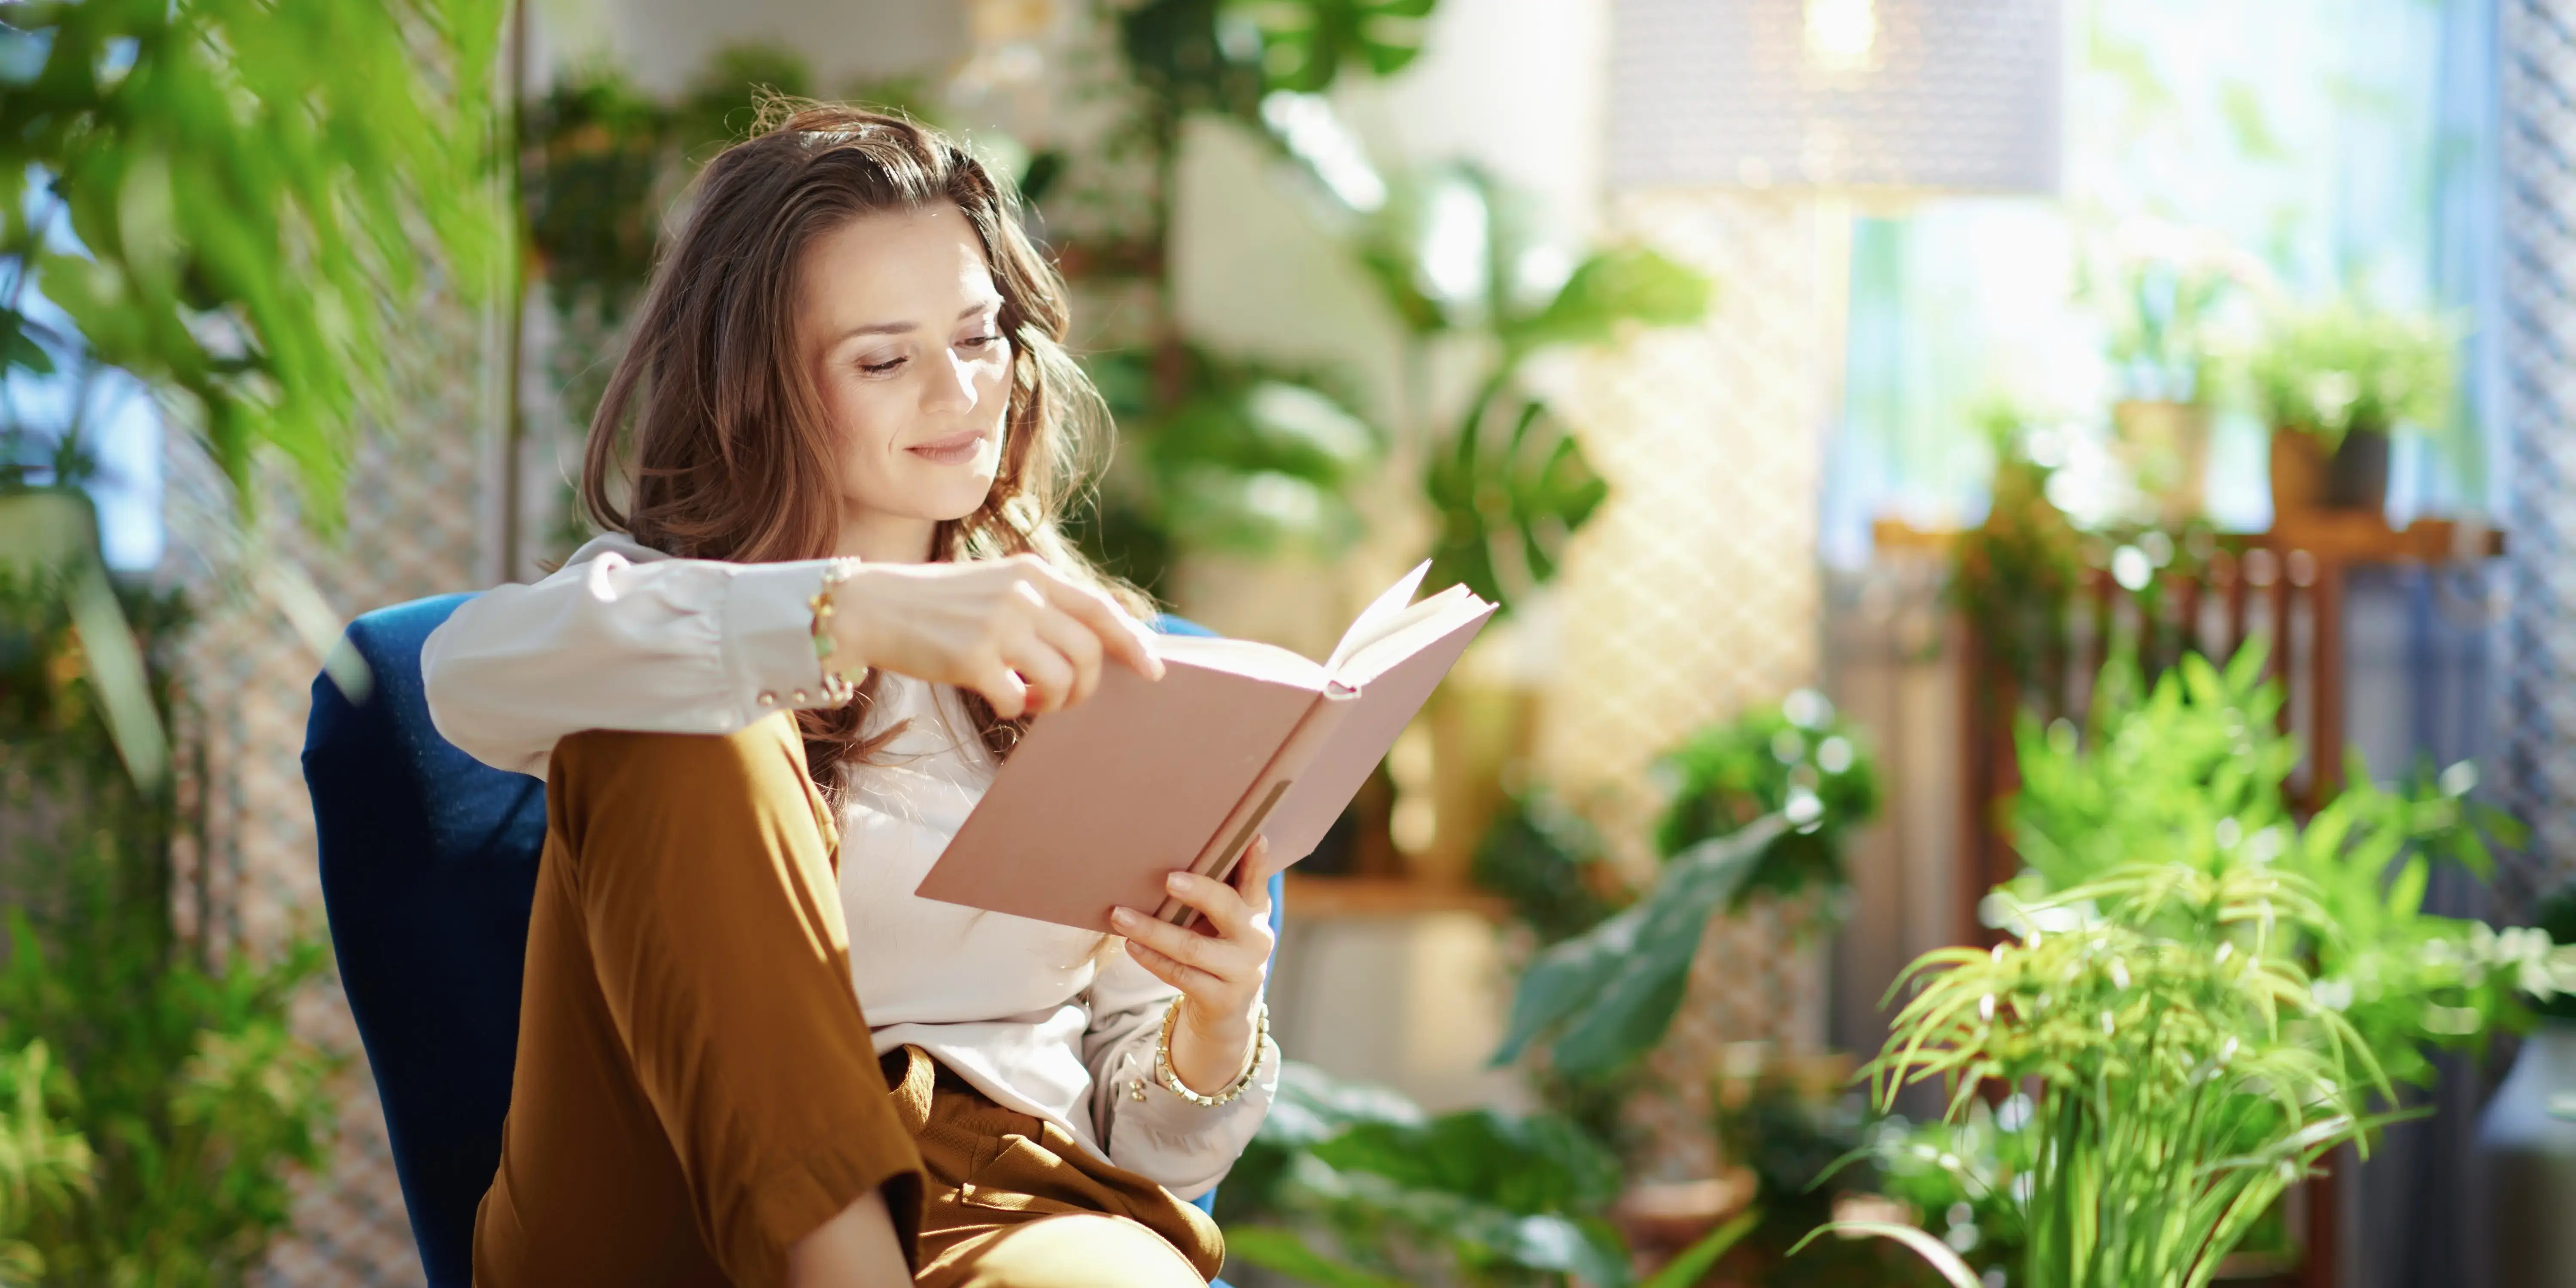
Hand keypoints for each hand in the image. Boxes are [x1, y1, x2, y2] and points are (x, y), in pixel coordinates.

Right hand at [832, 553, 1163, 717]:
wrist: (873, 607)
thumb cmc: (939, 605)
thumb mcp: (996, 587)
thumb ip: (1042, 605)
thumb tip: (1093, 644)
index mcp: (1032, 573)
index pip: (1100, 609)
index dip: (1133, 643)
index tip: (1154, 670)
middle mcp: (1022, 595)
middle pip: (1088, 653)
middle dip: (1086, 687)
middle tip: (1063, 700)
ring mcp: (998, 626)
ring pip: (1060, 680)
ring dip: (1053, 703)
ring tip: (1030, 701)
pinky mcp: (972, 659)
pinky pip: (1016, 700)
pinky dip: (1014, 709)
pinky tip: (999, 700)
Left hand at [1109, 835, 1291, 1095]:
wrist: (1227, 1009)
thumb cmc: (1218, 948)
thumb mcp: (1226, 920)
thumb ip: (1217, 891)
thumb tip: (1177, 851)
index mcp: (1257, 911)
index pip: (1257, 881)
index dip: (1256, 861)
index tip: (1254, 838)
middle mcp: (1256, 938)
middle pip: (1226, 908)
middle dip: (1198, 891)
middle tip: (1168, 878)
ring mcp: (1241, 971)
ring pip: (1192, 947)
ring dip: (1152, 930)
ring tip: (1119, 915)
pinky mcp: (1221, 998)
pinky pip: (1180, 975)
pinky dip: (1152, 959)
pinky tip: (1131, 945)